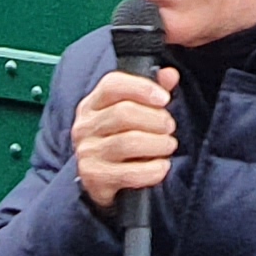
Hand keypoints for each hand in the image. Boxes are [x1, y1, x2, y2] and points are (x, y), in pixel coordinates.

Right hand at [70, 66, 176, 211]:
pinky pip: (130, 173)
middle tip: (169, 127)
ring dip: (158, 144)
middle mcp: (85, 126)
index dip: (142, 88)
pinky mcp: (95, 177)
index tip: (165, 98)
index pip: (112, 85)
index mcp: (92, 104)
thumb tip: (170, 74)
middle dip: (155, 119)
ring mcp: (87, 153)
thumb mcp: (131, 114)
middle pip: (123, 113)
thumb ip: (150, 92)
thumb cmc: (119, 141)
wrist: (100, 181)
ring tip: (168, 145)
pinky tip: (162, 167)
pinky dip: (153, 170)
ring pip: (129, 142)